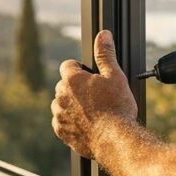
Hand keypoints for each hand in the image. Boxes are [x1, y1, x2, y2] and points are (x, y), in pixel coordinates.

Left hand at [51, 30, 137, 158]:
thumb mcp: (115, 76)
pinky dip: (70, 122)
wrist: (115, 139)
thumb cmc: (117, 107)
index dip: (80, 70)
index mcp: (72, 80)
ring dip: (71, 105)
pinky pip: (61, 122)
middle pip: (64, 86)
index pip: (68, 66)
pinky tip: (86, 124)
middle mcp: (61, 96)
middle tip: (96, 97)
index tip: (91, 78)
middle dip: (76, 89)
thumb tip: (103, 35)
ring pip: (61, 104)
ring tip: (92, 112)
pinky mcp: (61, 131)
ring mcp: (59, 115)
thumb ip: (105, 54)